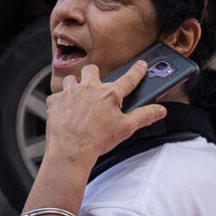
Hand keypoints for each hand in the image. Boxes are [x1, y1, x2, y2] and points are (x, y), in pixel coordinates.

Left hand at [43, 60, 162, 169]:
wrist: (71, 151)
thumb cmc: (97, 141)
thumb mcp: (126, 128)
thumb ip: (144, 116)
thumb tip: (160, 110)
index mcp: (110, 94)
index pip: (129, 78)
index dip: (137, 70)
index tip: (141, 65)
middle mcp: (89, 88)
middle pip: (93, 70)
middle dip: (95, 76)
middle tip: (97, 89)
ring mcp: (70, 92)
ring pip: (72, 79)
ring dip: (76, 86)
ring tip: (79, 101)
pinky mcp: (55, 100)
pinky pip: (58, 95)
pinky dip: (61, 102)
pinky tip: (65, 112)